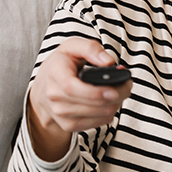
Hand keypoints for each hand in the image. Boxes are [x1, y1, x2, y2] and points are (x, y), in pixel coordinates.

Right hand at [26, 39, 132, 161]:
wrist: (45, 87)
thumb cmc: (62, 64)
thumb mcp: (72, 47)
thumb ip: (90, 48)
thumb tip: (109, 62)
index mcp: (55, 74)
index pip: (71, 88)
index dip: (94, 92)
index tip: (113, 90)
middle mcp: (55, 97)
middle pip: (92, 104)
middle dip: (117, 95)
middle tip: (127, 84)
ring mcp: (61, 114)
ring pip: (100, 115)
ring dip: (116, 103)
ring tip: (118, 90)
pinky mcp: (69, 125)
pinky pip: (99, 122)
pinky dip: (110, 112)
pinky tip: (109, 101)